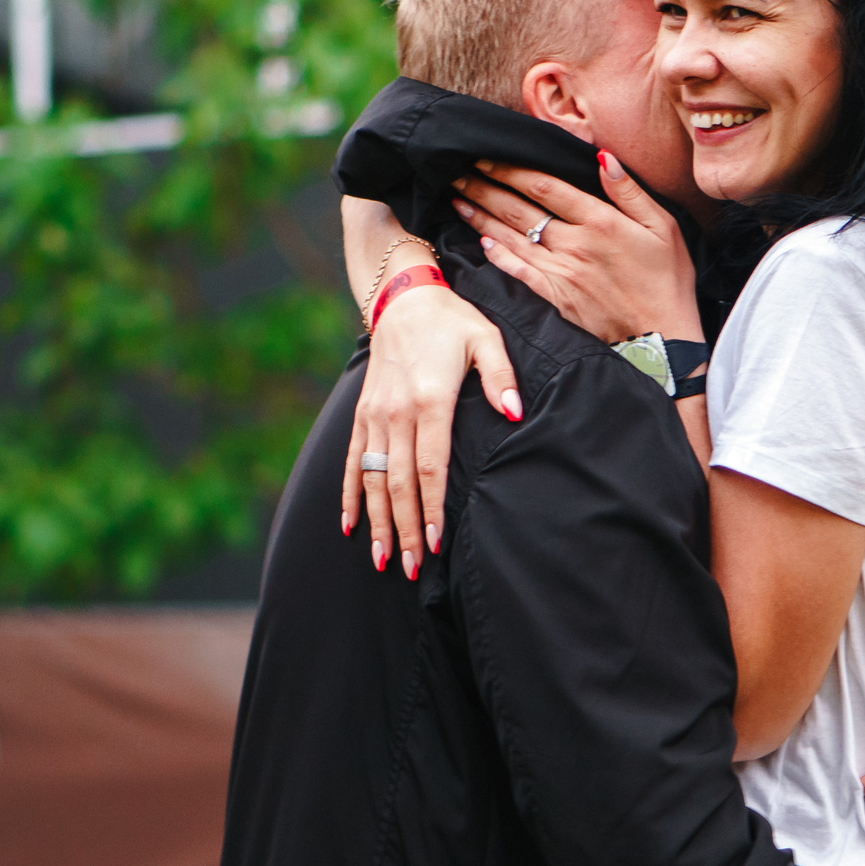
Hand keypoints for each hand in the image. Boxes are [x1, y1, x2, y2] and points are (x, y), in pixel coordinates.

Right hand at [341, 282, 517, 579]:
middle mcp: (396, 411)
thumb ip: (501, 376)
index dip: (431, 508)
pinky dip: (349, 494)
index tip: (437, 542)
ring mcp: (374, 414)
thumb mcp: (486, 338)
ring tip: (383, 560)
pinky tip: (350, 525)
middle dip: (405, 529)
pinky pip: (352, 460)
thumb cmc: (452, 320)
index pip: (429, 466)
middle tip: (412, 569)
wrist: (403, 296)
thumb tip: (515, 412)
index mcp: (429, 398)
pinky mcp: (362, 413)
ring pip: (372, 478)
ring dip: (377, 522)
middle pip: (398, 482)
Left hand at [452, 151, 699, 344]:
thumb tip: (602, 157)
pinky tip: (480, 240)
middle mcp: (574, 244)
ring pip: (511, 238)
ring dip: (481, 215)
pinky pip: (518, 272)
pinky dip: (498, 255)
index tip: (486, 155)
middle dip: (485, 186)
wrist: (662, 339)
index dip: (510, 168)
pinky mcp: (556, 299)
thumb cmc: (667, 280)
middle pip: (519, 209)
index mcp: (600, 221)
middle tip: (457, 170)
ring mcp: (561, 273)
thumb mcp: (662, 226)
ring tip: (457, 197)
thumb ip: (629, 191)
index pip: (544, 186)